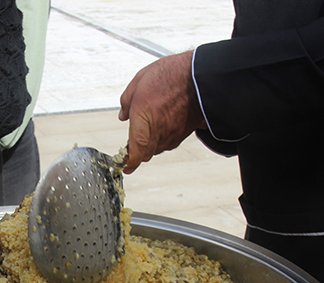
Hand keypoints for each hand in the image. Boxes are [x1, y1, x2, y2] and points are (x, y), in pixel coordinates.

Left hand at [118, 51, 205, 173]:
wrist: (200, 76)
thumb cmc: (172, 75)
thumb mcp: (141, 79)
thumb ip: (127, 99)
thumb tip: (123, 114)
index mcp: (144, 117)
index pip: (136, 149)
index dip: (130, 162)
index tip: (126, 166)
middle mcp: (159, 129)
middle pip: (145, 153)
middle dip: (137, 153)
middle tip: (131, 146)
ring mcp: (172, 133)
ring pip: (157, 149)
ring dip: (149, 146)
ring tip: (146, 134)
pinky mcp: (183, 133)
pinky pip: (169, 143)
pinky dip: (161, 141)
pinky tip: (160, 129)